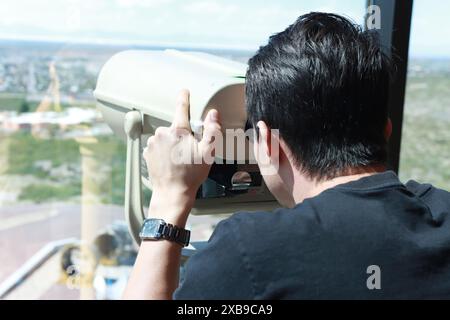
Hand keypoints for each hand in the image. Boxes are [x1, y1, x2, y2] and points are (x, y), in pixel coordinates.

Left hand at [143, 89, 221, 224]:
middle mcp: (162, 133)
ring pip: (166, 137)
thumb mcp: (208, 152)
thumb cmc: (190, 174)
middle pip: (175, 127)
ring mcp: (152, 143)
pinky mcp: (147, 153)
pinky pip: (158, 146)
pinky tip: (171, 162)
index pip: (182, 108)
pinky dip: (164, 151)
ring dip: (172, 143)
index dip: (184, 98)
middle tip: (190, 151)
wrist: (172, 193)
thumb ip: (212, 130)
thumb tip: (213, 114)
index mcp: (178, 131)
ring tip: (180, 160)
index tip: (184, 91)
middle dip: (182, 135)